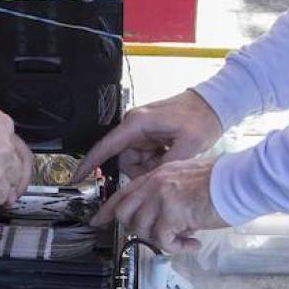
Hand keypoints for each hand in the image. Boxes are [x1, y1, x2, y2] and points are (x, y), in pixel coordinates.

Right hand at [72, 90, 222, 180]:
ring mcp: (141, 130)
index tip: (76, 177)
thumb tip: (151, 183)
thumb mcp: (188, 145)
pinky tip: (171, 152)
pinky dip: (156, 160)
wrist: (213, 105)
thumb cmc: (201, 118)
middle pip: (125, 159)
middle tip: (165, 166)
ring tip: (172, 156)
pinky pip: (144, 156)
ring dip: (151, 166)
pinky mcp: (148, 134)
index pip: (106, 146)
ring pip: (135, 161)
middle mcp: (134, 125)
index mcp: (137, 124)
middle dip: (142, 170)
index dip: (89, 163)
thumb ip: (166, 166)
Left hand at [90, 158, 229, 252]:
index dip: (107, 210)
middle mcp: (155, 183)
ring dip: (162, 241)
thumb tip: (161, 219)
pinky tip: (193, 243)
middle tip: (158, 235)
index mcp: (157, 175)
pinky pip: (163, 240)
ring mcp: (161, 196)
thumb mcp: (186, 181)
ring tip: (184, 239)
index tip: (97, 221)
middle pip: (124, 213)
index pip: (123, 193)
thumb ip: (168, 194)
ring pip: (142, 228)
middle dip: (137, 229)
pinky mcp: (172, 212)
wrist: (238, 182)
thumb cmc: (221, 183)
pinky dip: (178, 248)